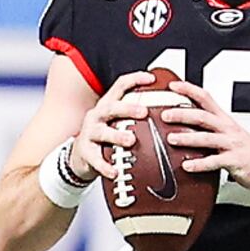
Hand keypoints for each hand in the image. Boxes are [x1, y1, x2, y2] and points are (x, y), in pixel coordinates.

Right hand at [70, 70, 189, 188]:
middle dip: (127, 108)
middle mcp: (97, 116)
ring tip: (130, 140)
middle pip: (111, 107)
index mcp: (108, 105)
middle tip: (144, 112)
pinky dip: (105, 166)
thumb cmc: (105, 137)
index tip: (151, 79)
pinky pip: (96, 160)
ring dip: (117, 135)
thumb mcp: (116, 121)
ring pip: (102, 132)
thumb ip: (135, 116)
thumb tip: (168, 111)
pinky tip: (115, 172)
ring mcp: (90, 134)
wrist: (80, 156)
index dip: (134, 80)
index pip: (120, 86)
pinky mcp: (86, 153)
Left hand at [159, 96, 249, 193]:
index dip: (189, 90)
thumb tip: (184, 125)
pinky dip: (200, 164)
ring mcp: (231, 144)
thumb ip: (209, 129)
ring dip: (187, 138)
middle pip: (203, 116)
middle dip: (182, 114)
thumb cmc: (248, 151)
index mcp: (224, 120)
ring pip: (207, 138)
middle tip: (165, 114)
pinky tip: (188, 166)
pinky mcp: (235, 161)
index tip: (173, 86)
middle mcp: (227, 129)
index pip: (206, 98)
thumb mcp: (229, 134)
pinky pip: (215, 162)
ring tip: (171, 139)